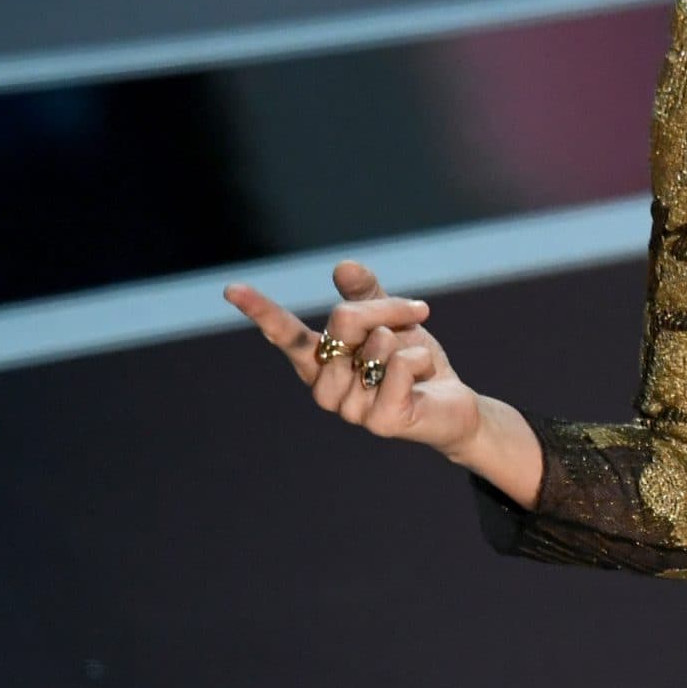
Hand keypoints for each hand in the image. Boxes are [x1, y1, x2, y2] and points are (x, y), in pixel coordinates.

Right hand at [224, 259, 479, 455]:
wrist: (453, 405)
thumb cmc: (414, 364)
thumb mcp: (391, 322)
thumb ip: (366, 296)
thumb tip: (343, 265)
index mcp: (321, 363)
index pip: (287, 335)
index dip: (261, 312)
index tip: (233, 289)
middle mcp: (327, 389)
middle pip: (345, 320)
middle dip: (387, 309)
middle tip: (416, 312)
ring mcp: (351, 410)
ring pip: (378, 342)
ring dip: (407, 340)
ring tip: (414, 362)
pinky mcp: (382, 422)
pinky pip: (401, 365)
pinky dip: (421, 358)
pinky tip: (424, 376)